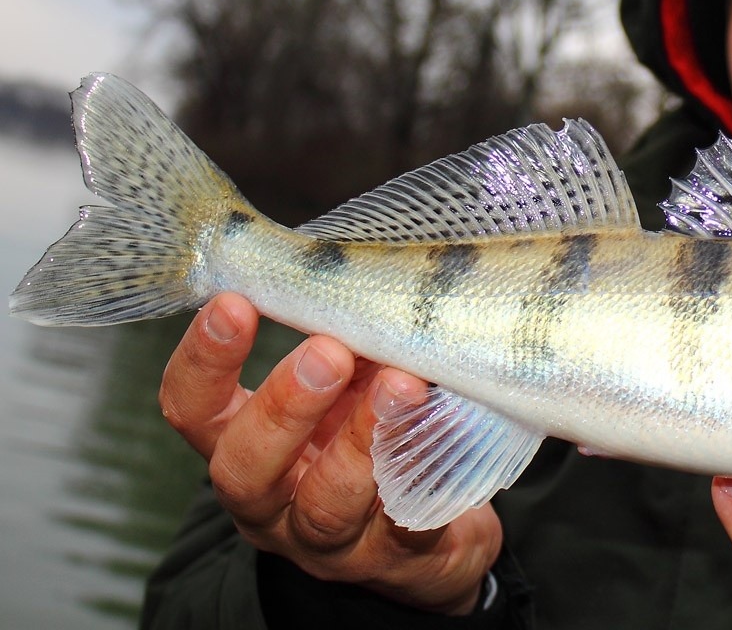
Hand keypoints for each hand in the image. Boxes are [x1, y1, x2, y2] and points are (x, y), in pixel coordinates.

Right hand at [158, 292, 501, 613]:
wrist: (433, 533)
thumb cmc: (374, 430)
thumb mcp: (347, 381)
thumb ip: (339, 337)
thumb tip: (356, 270)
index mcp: (244, 447)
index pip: (193, 411)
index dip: (203, 362)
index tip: (234, 303)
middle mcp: (273, 502)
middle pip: (245, 470)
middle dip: (285, 406)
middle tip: (327, 351)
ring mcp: (332, 540)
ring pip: (327, 506)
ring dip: (360, 440)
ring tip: (399, 385)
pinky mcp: (398, 559)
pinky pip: (405, 524)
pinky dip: (422, 474)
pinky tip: (441, 432)